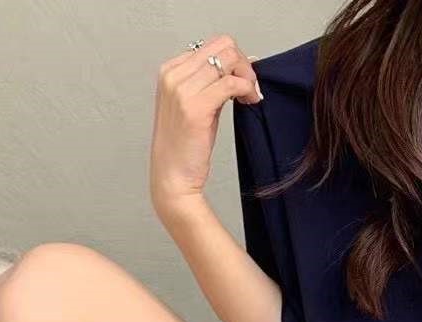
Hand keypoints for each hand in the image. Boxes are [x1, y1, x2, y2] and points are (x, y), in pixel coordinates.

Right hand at [150, 34, 262, 215]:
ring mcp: (182, 89)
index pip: (212, 45)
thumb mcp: (193, 106)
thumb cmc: (184, 147)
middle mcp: (173, 75)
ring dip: (248, 78)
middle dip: (244, 64)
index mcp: (170, 70)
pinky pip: (231, 83)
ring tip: (251, 98)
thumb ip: (209, 84)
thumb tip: (239, 67)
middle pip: (222, 46)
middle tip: (251, 88)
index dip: (235, 60)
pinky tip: (251, 102)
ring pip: (228, 61)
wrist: (172, 176)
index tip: (244, 81)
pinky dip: (247, 90)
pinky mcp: (196, 107)